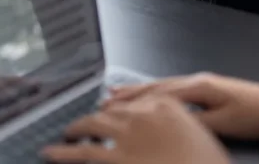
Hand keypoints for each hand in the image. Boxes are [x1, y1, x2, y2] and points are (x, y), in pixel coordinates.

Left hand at [41, 97, 230, 163]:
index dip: (120, 110)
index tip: (111, 112)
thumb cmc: (207, 163)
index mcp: (166, 104)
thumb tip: (163, 130)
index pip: (134, 101)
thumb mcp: (200, 135)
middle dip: (98, 118)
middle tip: (87, 125)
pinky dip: (63, 151)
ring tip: (68, 134)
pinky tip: (51, 152)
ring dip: (76, 129)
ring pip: (90, 124)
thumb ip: (176, 125)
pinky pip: (82, 152)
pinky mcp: (116, 159)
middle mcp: (143, 114)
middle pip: (111, 110)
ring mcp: (127, 135)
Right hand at [105, 73, 258, 140]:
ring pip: (162, 85)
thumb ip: (194, 121)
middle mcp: (196, 80)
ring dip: (139, 89)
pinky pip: (172, 88)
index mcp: (198, 86)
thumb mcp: (224, 123)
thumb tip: (168, 122)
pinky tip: (149, 93)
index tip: (111, 105)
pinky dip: (155, 91)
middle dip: (129, 92)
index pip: (157, 93)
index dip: (132, 100)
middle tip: (106, 98)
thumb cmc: (256, 114)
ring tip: (118, 91)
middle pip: (156, 86)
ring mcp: (201, 82)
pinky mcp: (207, 87)